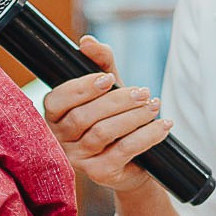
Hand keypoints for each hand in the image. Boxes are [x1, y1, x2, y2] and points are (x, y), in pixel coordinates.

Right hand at [43, 36, 172, 192]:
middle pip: (84, 117)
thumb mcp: (108, 87)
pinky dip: (146, 136)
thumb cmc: (114, 117)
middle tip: (142, 92)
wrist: (132, 161)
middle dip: (117, 101)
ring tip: (153, 106)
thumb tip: (87, 41)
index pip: (58, 99)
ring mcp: (78, 159)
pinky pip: (123, 151)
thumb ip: (99, 62)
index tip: (110, 78)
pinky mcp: (99, 173)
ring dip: (133, 116)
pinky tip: (161, 126)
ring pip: (103, 133)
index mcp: (54, 115)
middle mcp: (60, 139)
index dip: (83, 88)